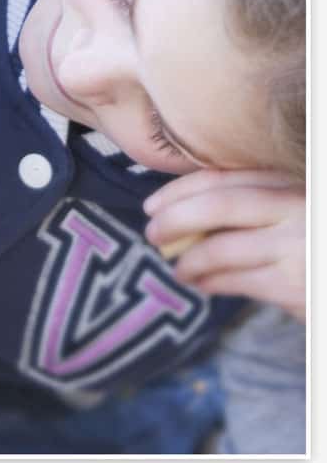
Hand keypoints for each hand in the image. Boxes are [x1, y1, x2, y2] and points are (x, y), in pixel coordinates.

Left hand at [143, 169, 304, 321]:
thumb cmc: (314, 243)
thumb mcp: (291, 211)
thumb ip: (253, 204)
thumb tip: (183, 213)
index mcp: (292, 181)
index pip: (223, 178)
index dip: (179, 191)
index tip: (152, 205)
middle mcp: (297, 206)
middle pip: (216, 205)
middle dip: (173, 220)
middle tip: (152, 235)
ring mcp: (297, 245)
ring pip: (220, 248)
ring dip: (188, 260)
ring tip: (178, 268)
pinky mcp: (294, 284)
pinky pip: (234, 280)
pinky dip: (208, 282)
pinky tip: (200, 284)